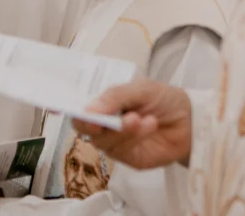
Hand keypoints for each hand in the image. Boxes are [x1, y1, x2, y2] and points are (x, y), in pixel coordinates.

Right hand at [72, 78, 192, 169]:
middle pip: (82, 125)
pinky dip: (133, 136)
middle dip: (89, 123)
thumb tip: (90, 108)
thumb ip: (115, 96)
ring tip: (140, 118)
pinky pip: (121, 149)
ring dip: (120, 128)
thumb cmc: (163, 98)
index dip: (61, 104)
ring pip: (102, 139)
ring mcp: (113, 140)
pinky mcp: (126, 156)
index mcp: (102, 99)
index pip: (75, 102)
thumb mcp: (140, 88)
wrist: (191, 120)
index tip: (53, 105)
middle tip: (99, 120)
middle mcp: (103, 120)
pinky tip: (148, 124)